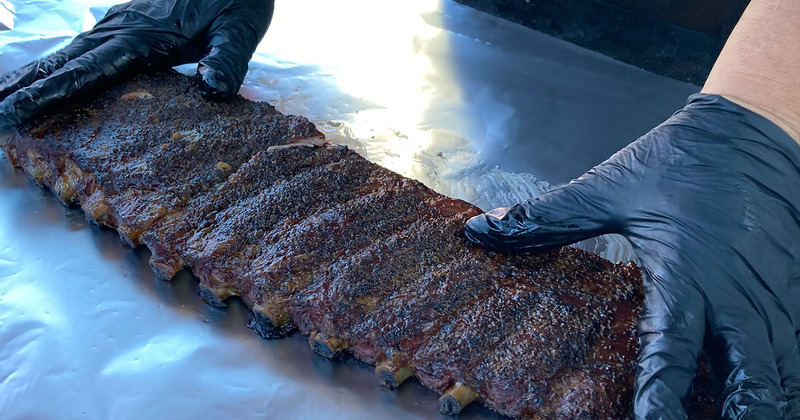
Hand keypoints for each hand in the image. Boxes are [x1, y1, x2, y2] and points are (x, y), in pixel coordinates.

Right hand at [0, 0, 273, 126]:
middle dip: (26, 90)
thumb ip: (227, 60)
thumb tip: (212, 89)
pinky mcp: (126, 27)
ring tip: (3, 102)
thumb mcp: (241, 30)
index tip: (16, 113)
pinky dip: (56, 68)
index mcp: (142, 36)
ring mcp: (120, 26)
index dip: (49, 94)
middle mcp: (121, 30)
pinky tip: (46, 79)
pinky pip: (82, 51)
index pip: (87, 70)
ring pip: (67, 55)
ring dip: (34, 79)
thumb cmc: (237, 0)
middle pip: (64, 63)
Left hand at [465, 94, 799, 417]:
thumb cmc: (679, 161)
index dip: (661, 401)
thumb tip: (484, 231)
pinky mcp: (797, 290)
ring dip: (763, 401)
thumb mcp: (608, 190)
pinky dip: (780, 375)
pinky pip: (797, 349)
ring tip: (739, 414)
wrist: (752, 130)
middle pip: (754, 383)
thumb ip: (546, 218)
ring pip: (784, 373)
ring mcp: (776, 297)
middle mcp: (737, 297)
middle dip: (738, 415)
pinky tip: (761, 386)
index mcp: (686, 276)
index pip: (672, 356)